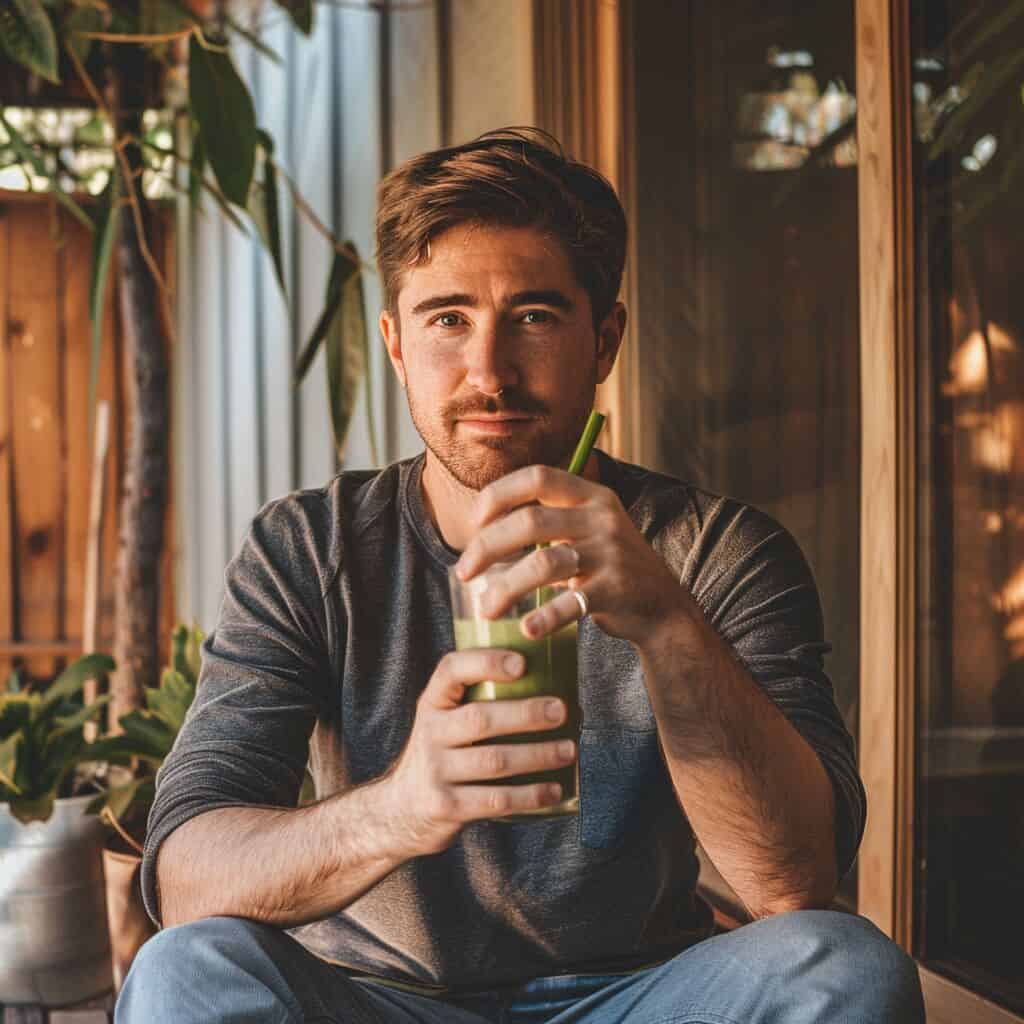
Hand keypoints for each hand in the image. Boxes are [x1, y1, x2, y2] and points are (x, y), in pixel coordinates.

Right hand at [378, 649, 575, 857]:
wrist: (401, 811)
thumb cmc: (443, 754)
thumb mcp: (447, 721)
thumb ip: (482, 702)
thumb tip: (561, 695)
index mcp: (433, 703)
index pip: (451, 670)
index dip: (486, 663)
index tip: (521, 663)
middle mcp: (429, 732)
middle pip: (480, 718)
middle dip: (526, 713)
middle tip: (561, 710)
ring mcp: (435, 771)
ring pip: (493, 761)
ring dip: (537, 755)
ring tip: (568, 750)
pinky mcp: (446, 807)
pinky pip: (495, 801)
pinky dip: (529, 796)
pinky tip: (553, 790)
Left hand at [453, 464, 692, 647]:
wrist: (662, 606)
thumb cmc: (609, 567)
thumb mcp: (589, 529)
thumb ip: (550, 520)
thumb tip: (484, 526)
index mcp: (590, 496)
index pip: (537, 476)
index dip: (498, 494)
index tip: (474, 522)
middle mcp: (601, 518)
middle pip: (530, 521)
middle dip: (486, 547)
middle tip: (464, 573)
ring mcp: (611, 553)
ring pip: (543, 563)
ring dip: (505, 588)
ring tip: (486, 610)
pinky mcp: (616, 590)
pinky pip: (570, 602)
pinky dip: (544, 618)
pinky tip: (526, 629)